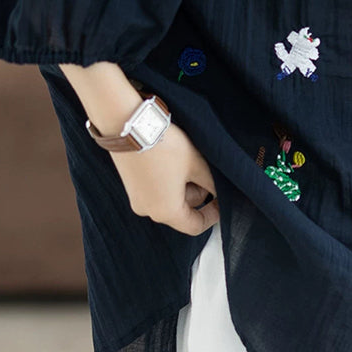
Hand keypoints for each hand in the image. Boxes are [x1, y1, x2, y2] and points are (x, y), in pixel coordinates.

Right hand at [108, 121, 218, 235]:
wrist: (130, 125)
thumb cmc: (163, 146)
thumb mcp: (196, 164)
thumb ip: (211, 183)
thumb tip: (220, 191)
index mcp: (165, 212)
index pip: (195, 226)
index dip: (213, 214)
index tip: (222, 200)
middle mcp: (148, 210)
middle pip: (182, 211)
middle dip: (199, 193)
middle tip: (207, 171)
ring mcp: (136, 198)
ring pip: (169, 199)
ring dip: (184, 185)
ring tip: (190, 160)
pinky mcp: (130, 184)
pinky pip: (156, 190)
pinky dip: (169, 180)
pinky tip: (175, 160)